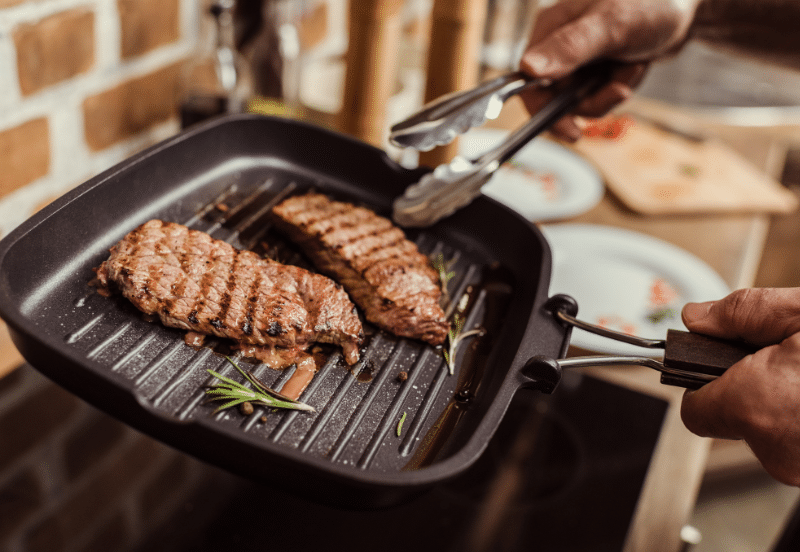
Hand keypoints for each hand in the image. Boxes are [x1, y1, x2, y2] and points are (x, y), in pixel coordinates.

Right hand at [518, 0, 700, 140]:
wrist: (687, 4)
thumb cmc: (651, 2)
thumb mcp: (610, 26)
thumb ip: (569, 47)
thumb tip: (528, 69)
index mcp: (549, 29)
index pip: (528, 82)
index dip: (544, 109)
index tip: (569, 129)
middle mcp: (557, 45)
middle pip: (556, 97)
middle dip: (593, 99)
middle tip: (619, 92)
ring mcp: (577, 58)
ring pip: (581, 100)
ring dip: (610, 92)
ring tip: (633, 68)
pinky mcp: (595, 67)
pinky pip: (599, 94)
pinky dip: (619, 86)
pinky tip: (635, 66)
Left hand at [680, 288, 799, 485]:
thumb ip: (743, 313)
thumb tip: (698, 317)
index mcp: (759, 406)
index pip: (693, 409)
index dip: (702, 382)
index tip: (715, 364)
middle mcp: (780, 449)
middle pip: (734, 418)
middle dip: (752, 387)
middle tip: (784, 359)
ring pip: (770, 431)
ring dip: (782, 404)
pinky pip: (797, 443)